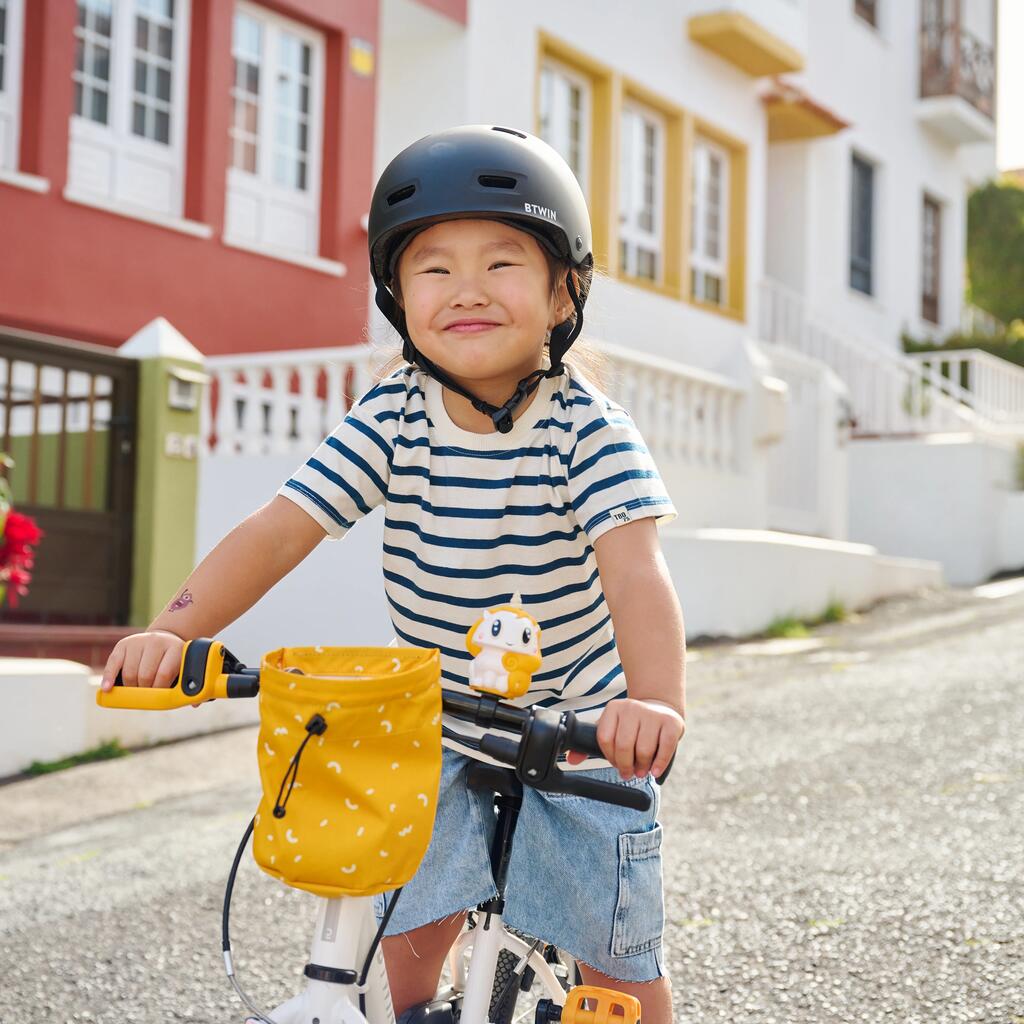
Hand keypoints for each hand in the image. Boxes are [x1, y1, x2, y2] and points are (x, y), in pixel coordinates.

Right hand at [100, 630, 184, 691]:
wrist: (163, 639)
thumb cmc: (173, 660)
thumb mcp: (184, 666)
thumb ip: (188, 684)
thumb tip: (195, 704)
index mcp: (175, 648)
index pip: (164, 674)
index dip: (159, 690)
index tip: (158, 698)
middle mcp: (157, 642)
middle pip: (145, 674)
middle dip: (144, 690)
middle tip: (146, 696)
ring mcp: (139, 641)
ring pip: (129, 672)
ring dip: (130, 687)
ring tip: (136, 690)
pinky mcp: (123, 644)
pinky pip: (113, 663)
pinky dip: (109, 677)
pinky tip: (108, 689)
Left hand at [566, 698, 684, 778]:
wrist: (660, 708)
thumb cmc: (632, 725)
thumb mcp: (611, 728)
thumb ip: (590, 744)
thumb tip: (572, 760)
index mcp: (613, 708)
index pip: (604, 739)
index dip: (609, 757)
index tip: (616, 764)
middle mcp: (631, 708)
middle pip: (623, 746)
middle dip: (625, 765)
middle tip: (629, 773)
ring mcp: (652, 714)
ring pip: (643, 749)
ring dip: (642, 767)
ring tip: (641, 771)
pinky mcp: (670, 723)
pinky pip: (664, 748)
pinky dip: (658, 764)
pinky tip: (654, 771)